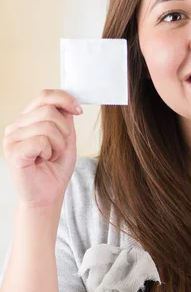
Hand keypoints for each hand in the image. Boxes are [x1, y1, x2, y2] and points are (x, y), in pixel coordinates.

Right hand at [2, 89, 83, 207]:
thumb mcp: (67, 139)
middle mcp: (16, 126)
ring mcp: (12, 138)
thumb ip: (65, 119)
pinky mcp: (13, 152)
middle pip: (48, 110)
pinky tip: (43, 160)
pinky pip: (40, 141)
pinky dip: (49, 152)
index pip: (44, 96)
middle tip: (59, 148)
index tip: (79, 110)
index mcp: (28, 119)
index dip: (64, 99)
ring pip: (47, 126)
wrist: (48, 195)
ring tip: (50, 156)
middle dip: (64, 131)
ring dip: (58, 145)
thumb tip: (68, 102)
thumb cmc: (55, 169)